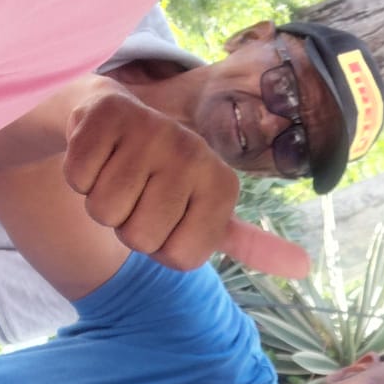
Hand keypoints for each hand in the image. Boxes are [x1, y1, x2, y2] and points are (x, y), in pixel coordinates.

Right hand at [64, 90, 309, 278]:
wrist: (116, 116)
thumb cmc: (164, 177)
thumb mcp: (209, 210)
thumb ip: (251, 244)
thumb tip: (304, 268)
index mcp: (223, 185)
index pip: (180, 259)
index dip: (162, 247)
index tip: (167, 214)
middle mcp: (194, 154)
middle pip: (139, 238)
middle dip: (128, 225)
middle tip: (138, 192)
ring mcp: (152, 130)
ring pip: (105, 211)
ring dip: (101, 201)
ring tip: (119, 172)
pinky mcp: (106, 114)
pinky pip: (79, 180)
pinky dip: (78, 174)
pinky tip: (98, 152)